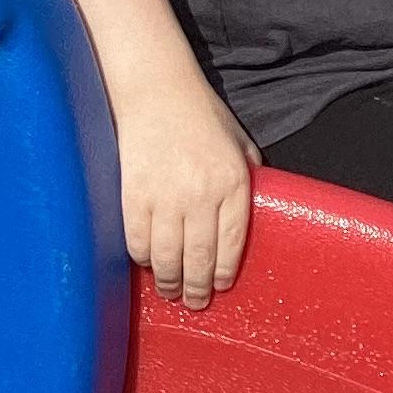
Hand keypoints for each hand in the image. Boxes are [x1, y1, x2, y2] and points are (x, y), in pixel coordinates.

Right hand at [114, 79, 258, 312]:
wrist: (157, 91)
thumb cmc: (201, 114)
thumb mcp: (238, 142)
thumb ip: (249, 174)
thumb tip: (258, 203)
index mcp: (233, 183)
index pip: (232, 244)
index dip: (224, 272)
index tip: (221, 286)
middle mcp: (202, 196)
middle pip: (199, 259)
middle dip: (196, 288)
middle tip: (194, 302)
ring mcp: (166, 198)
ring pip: (167, 258)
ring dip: (168, 281)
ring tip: (170, 291)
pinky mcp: (134, 196)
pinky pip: (138, 241)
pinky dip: (142, 259)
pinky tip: (147, 264)